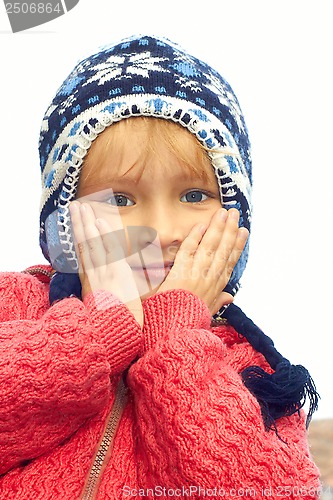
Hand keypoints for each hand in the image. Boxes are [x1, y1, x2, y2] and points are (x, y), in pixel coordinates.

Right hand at [69, 201, 142, 327]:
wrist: (115, 337)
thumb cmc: (113, 325)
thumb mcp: (104, 306)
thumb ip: (106, 292)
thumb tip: (108, 286)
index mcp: (90, 282)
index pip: (83, 254)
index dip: (78, 237)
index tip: (76, 223)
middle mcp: (93, 275)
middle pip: (83, 244)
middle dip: (79, 224)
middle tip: (74, 207)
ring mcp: (103, 273)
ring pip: (92, 243)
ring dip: (86, 223)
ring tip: (81, 207)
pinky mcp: (115, 275)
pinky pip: (107, 250)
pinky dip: (102, 236)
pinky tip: (98, 222)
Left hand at [158, 208, 248, 314]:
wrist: (173, 330)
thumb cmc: (188, 321)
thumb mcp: (208, 312)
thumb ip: (219, 302)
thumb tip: (231, 297)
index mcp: (216, 287)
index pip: (230, 261)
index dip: (238, 245)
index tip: (244, 231)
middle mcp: (210, 278)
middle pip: (223, 249)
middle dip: (230, 229)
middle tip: (235, 213)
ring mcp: (197, 273)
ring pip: (210, 246)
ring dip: (218, 228)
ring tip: (224, 212)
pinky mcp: (181, 272)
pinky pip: (189, 250)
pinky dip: (195, 237)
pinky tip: (202, 225)